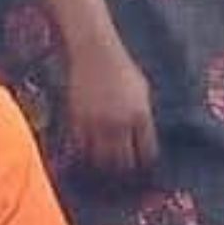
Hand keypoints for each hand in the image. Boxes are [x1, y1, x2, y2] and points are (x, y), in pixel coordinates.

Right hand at [65, 38, 157, 179]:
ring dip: (103, 164)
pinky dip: (84, 152)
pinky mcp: (77, 119)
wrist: (94, 52)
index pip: (146, 151)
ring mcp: (97, 122)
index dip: (144, 162)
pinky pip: (80, 146)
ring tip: (104, 166)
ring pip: (100, 158)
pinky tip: (86, 153)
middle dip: (124, 168)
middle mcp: (120, 122)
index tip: (141, 165)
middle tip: (122, 172)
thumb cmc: (122, 69)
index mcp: (141, 116)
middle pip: (123, 160)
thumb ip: (143, 116)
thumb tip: (142, 139)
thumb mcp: (142, 92)